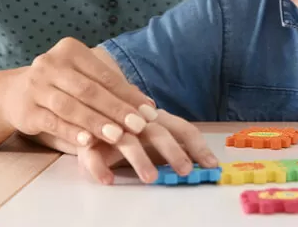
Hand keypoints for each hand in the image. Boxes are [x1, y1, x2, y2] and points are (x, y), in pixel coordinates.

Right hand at [0, 37, 157, 148]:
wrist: (14, 94)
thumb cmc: (60, 86)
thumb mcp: (83, 79)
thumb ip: (111, 90)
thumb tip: (148, 107)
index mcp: (70, 50)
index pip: (104, 75)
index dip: (128, 94)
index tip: (149, 112)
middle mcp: (50, 64)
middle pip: (89, 90)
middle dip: (116, 109)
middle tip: (139, 126)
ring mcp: (35, 86)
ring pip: (71, 106)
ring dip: (96, 122)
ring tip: (118, 136)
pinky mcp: (26, 110)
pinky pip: (52, 122)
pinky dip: (71, 132)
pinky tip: (87, 141)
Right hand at [76, 109, 218, 183]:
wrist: (86, 117)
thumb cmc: (129, 131)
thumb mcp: (155, 138)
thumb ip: (178, 148)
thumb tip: (208, 165)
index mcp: (157, 118)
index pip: (182, 128)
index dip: (198, 146)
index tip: (211, 165)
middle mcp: (137, 119)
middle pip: (157, 132)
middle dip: (172, 151)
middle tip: (185, 170)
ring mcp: (111, 128)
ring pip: (127, 141)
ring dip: (139, 159)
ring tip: (150, 179)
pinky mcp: (88, 141)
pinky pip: (92, 154)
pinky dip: (99, 167)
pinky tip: (108, 180)